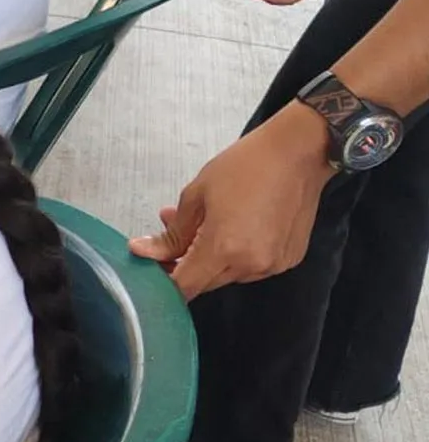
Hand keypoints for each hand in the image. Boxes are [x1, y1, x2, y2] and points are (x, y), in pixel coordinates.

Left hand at [128, 105, 334, 299]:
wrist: (298, 152)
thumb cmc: (245, 167)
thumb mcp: (196, 196)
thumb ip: (172, 234)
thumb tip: (144, 251)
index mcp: (224, 249)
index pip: (184, 288)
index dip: (163, 281)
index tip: (153, 265)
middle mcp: (251, 265)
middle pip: (205, 283)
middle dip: (184, 264)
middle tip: (172, 235)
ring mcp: (273, 265)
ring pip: (228, 275)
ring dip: (210, 258)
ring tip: (204, 223)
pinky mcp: (288, 259)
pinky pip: (252, 267)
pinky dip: (237, 255)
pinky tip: (233, 227)